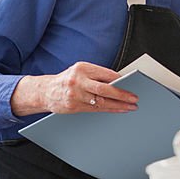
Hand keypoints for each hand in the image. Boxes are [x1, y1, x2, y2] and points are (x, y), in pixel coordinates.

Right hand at [11, 61, 138, 115]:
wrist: (45, 91)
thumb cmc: (67, 80)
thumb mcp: (80, 71)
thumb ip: (97, 74)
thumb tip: (120, 81)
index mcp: (82, 68)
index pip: (106, 74)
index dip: (121, 81)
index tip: (132, 84)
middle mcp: (78, 81)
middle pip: (104, 89)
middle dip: (122, 95)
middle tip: (134, 98)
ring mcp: (75, 95)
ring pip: (101, 102)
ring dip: (119, 105)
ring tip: (131, 106)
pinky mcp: (74, 106)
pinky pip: (96, 109)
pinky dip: (110, 110)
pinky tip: (119, 110)